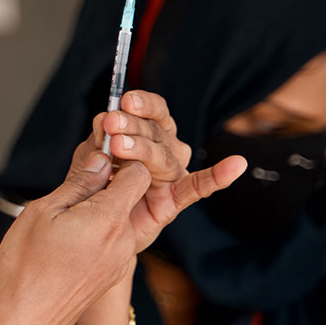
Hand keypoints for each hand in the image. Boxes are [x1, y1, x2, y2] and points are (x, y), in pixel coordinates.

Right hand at [0, 147, 151, 324]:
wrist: (25, 323)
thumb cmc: (26, 267)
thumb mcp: (43, 212)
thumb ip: (78, 184)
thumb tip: (100, 159)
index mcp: (108, 219)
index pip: (138, 172)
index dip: (120, 156)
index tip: (97, 152)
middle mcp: (124, 240)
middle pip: (131, 194)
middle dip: (108, 182)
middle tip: (74, 180)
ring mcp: (121, 259)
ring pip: (121, 216)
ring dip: (100, 207)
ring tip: (64, 214)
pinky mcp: (112, 273)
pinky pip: (114, 238)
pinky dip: (98, 229)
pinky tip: (68, 236)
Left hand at [93, 90, 246, 251]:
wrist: (96, 224)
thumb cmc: (96, 183)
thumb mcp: (90, 158)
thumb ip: (96, 141)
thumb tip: (103, 119)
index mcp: (149, 131)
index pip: (154, 110)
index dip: (142, 103)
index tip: (126, 100)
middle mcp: (166, 147)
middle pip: (156, 131)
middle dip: (132, 125)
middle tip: (111, 124)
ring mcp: (172, 173)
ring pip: (163, 156)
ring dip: (143, 149)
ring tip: (120, 146)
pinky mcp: (175, 199)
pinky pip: (199, 186)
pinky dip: (218, 176)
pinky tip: (235, 165)